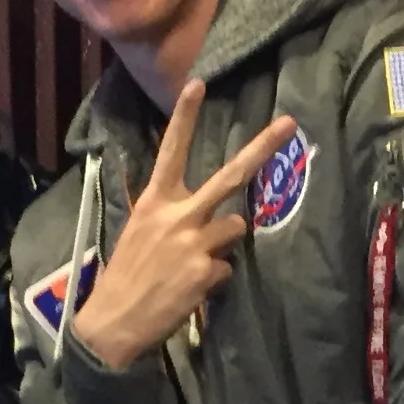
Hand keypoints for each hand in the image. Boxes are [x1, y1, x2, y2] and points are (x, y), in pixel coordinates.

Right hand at [70, 81, 295, 370]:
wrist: (114, 320)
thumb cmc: (128, 273)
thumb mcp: (139, 231)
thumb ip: (170, 214)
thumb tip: (210, 214)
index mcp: (154, 201)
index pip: (171, 150)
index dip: (185, 117)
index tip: (198, 83)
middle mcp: (177, 215)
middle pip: (229, 176)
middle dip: (262, 148)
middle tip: (289, 123)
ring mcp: (194, 242)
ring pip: (234, 228)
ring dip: (221, 245)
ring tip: (190, 265)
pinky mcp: (205, 270)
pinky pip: (226, 267)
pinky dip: (212, 278)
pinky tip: (188, 288)